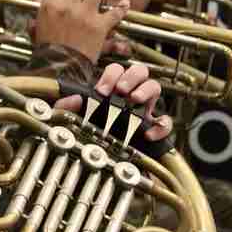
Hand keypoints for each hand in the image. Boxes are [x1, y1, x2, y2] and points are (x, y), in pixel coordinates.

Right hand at [34, 0, 126, 64]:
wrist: (59, 70)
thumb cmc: (48, 51)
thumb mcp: (37, 30)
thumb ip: (36, 17)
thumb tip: (34, 6)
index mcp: (50, 3)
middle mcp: (67, 5)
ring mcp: (84, 15)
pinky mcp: (99, 27)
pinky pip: (115, 12)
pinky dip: (122, 7)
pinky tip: (124, 4)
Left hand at [55, 63, 171, 140]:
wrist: (98, 161)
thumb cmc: (86, 136)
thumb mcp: (70, 120)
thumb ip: (65, 108)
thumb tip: (75, 99)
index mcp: (111, 91)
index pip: (117, 70)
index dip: (111, 75)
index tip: (102, 90)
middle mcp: (129, 97)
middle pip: (140, 71)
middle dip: (131, 76)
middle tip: (121, 90)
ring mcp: (143, 112)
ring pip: (154, 87)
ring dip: (146, 90)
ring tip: (134, 99)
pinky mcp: (152, 131)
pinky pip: (165, 123)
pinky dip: (161, 125)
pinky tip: (148, 133)